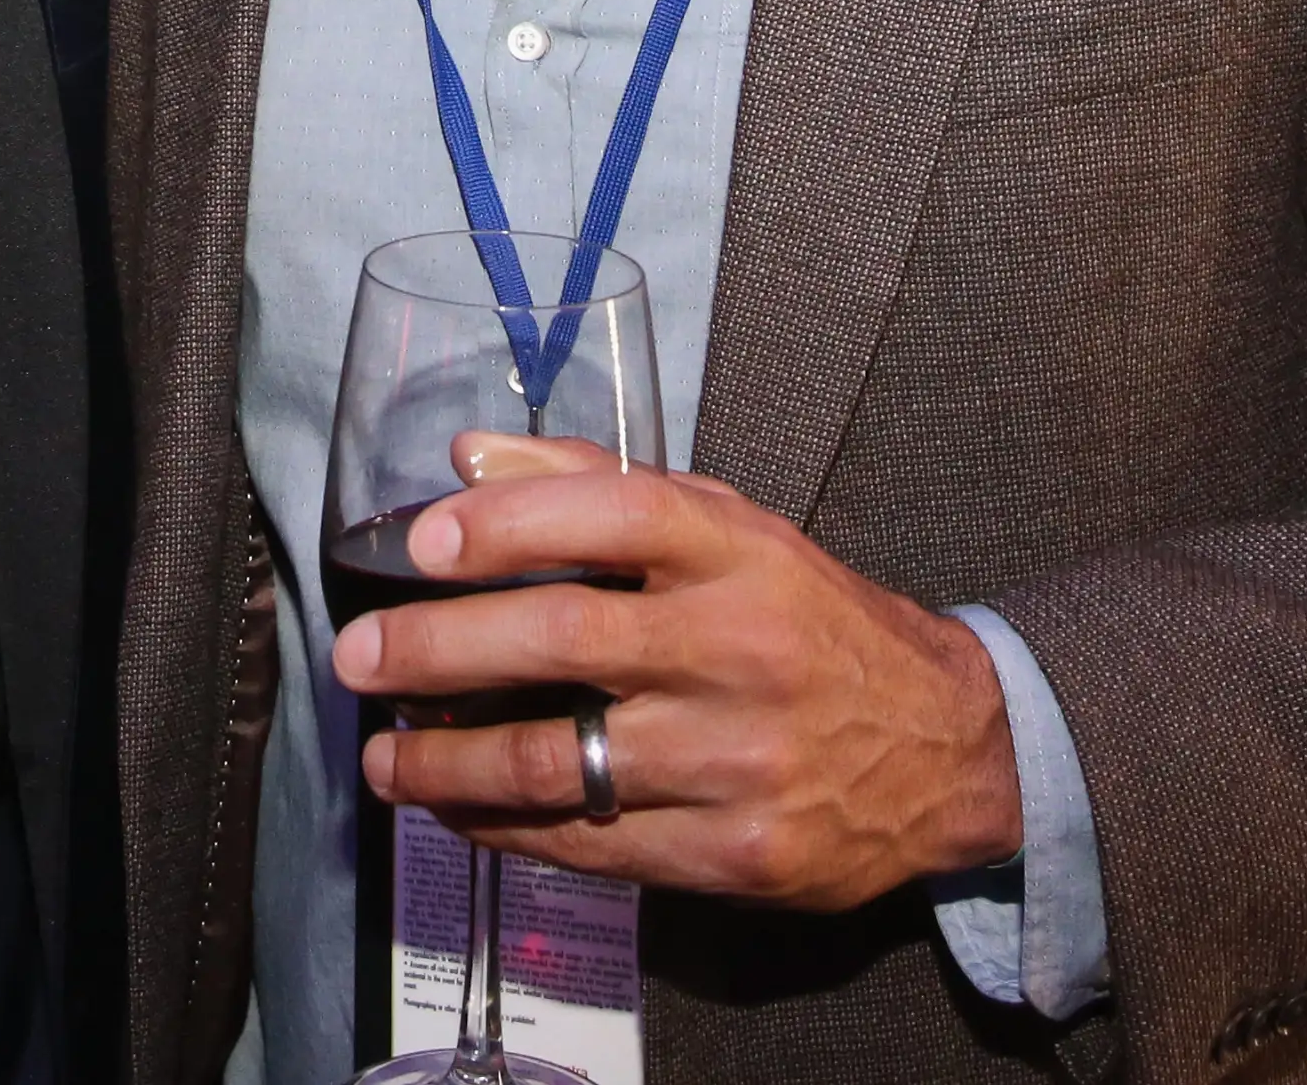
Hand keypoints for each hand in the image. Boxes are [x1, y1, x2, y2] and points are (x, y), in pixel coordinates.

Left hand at [332, 435, 1020, 910]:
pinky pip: (593, 844)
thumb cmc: (809, 622)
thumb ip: (593, 485)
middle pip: (563, 638)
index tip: (423, 543)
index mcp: (738, 551)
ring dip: (449, 764)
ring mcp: (739, 757)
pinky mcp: (737, 852)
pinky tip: (460, 813)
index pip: (613, 512)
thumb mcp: (730, 529)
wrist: (947, 749)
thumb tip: (466, 455)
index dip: (508, 522)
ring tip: (386, 760)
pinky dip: (508, 829)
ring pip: (560, 760)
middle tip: (359, 662)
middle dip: (437, 651)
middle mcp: (739, 646)